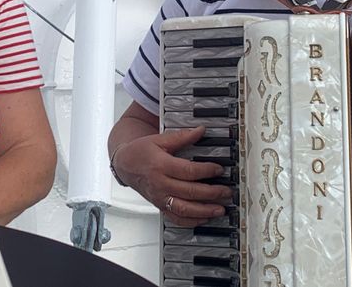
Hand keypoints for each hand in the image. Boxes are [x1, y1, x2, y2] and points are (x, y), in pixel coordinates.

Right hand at [112, 126, 232, 227]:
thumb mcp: (159, 140)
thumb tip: (200, 131)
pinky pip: (176, 218)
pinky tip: (204, 218)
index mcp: (161, 166)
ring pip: (184, 209)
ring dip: (204, 211)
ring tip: (220, 209)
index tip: (219, 170)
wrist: (125, 164)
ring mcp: (160, 198)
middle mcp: (160, 184)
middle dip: (211, 193)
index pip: (188, 171)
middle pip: (189, 192)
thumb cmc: (141, 152)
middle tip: (226, 191)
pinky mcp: (160, 206)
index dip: (206, 171)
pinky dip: (191, 221)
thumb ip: (182, 137)